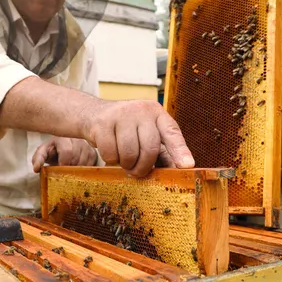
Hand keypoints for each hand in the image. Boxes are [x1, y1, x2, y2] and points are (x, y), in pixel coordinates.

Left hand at [32, 137, 97, 172]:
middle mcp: (76, 139)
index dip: (64, 163)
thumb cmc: (52, 152)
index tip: (61, 168)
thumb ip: (38, 159)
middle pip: (76, 158)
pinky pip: (91, 164)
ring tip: (70, 169)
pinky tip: (78, 168)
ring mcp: (86, 145)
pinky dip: (84, 169)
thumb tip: (37, 168)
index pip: (67, 152)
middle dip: (69, 167)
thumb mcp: (42, 153)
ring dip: (76, 169)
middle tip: (65, 171)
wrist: (61, 150)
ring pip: (84, 162)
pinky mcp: (93, 151)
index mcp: (63, 138)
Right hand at [80, 100, 194, 176]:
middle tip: (137, 172)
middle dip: (144, 167)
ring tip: (123, 160)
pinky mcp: (102, 123)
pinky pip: (110, 153)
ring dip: (126, 164)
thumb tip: (176, 170)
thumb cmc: (126, 128)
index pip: (172, 132)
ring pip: (129, 153)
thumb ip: (161, 150)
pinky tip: (110, 152)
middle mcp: (141, 110)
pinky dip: (111, 160)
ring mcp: (121, 114)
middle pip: (150, 148)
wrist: (93, 113)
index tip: (187, 165)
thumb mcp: (145, 132)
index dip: (180, 150)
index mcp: (156, 113)